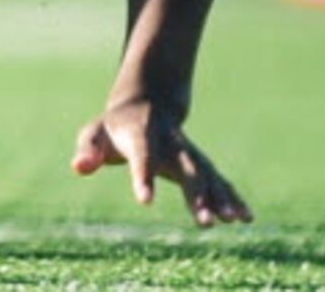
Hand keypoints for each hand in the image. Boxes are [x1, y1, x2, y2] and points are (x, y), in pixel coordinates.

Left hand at [70, 99, 251, 228]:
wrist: (148, 102)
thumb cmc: (113, 127)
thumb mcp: (94, 134)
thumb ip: (87, 150)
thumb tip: (79, 168)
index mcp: (141, 134)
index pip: (142, 156)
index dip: (143, 177)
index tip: (145, 201)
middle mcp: (171, 143)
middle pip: (187, 168)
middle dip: (197, 194)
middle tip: (205, 222)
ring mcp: (188, 152)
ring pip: (208, 175)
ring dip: (221, 197)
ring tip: (233, 220)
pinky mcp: (200, 163)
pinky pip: (218, 180)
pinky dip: (232, 197)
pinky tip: (245, 218)